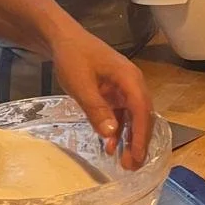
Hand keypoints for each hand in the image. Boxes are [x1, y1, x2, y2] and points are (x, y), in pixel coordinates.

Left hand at [46, 24, 153, 167]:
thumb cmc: (73, 58)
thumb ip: (96, 109)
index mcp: (129, 78)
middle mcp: (132, 83)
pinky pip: (121, 114)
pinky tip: (111, 146)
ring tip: (125, 162)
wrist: (62, 39)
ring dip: (130, 138)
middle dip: (139, 141)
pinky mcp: (114, 92)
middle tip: (132, 166)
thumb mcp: (81, 85)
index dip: (141, 135)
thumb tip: (112, 135)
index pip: (141, 110)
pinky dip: (119, 130)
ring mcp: (123, 88)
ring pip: (133, 117)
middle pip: (142, 116)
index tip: (137, 156)